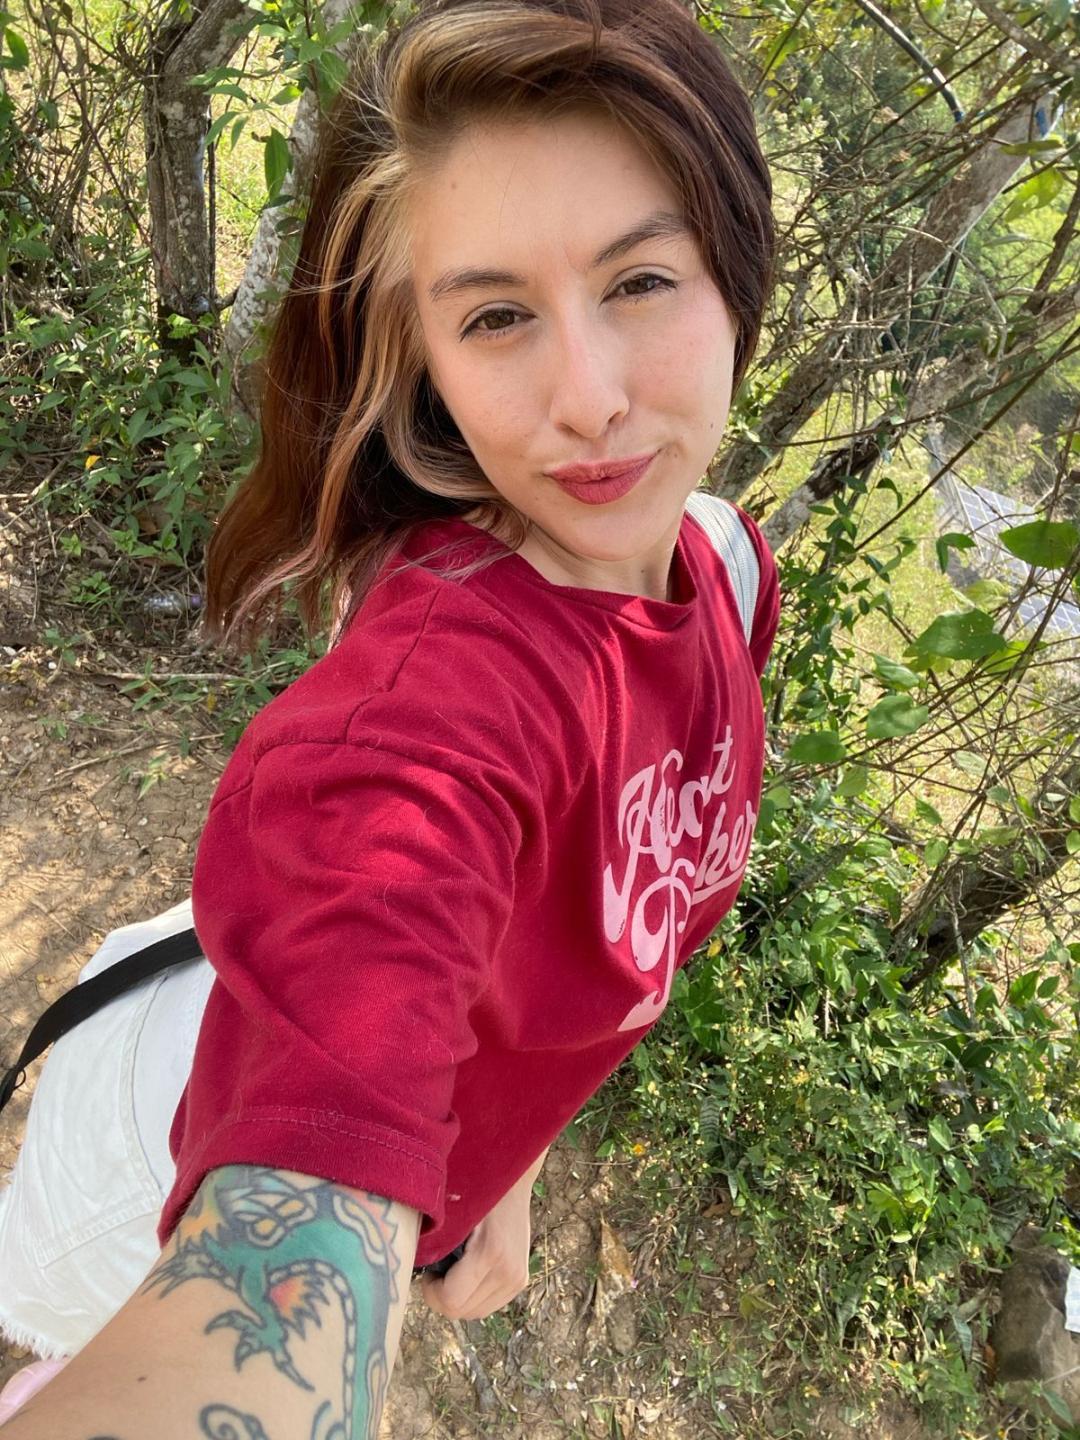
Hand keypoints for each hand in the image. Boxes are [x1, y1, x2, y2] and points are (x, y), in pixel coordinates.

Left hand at [420, 1169, 536, 1320]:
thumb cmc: (475, 1191)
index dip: (431, 1292)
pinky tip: (467, 1275)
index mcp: (490, 1252)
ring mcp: (517, 1278)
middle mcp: (508, 1271)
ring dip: (458, 1299)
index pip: (451, 1300)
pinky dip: (472, 1297)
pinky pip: (488, 1306)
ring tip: (452, 1272)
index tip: (427, 1272)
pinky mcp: (520, 1281)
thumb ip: (435, 1241)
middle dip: (442, 1297)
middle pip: (462, 1312)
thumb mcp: (453, 1213)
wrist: (512, 1182)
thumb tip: (408, 1267)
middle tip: (436, 1271)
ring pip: (474, 1313)